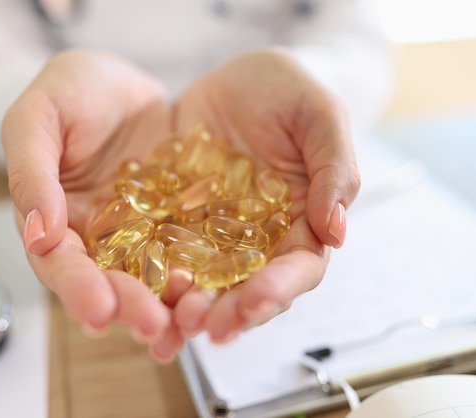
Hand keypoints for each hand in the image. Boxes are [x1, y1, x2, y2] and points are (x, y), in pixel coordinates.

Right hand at [1, 50, 184, 359]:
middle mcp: (99, 238)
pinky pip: (193, 252)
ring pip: (154, 277)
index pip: (61, 263)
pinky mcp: (180, 223)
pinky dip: (203, 275)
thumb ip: (31, 172)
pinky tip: (219, 294)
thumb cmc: (72, 91)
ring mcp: (143, 233)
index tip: (99, 310)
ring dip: (169, 306)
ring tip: (186, 326)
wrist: (126, 83)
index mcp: (56, 220)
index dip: (77, 288)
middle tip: (152, 326)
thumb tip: (38, 234)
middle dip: (130, 307)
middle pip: (111, 281)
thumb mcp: (38, 116)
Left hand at [171, 48, 360, 342]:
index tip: (257, 301)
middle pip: (249, 288)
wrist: (239, 78)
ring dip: (190, 304)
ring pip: (205, 280)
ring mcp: (215, 233)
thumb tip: (337, 230)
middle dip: (230, 311)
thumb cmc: (290, 93)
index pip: (298, 268)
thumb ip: (334, 169)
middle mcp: (258, 239)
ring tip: (172, 318)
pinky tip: (138, 286)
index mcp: (300, 222)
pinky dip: (154, 272)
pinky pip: (165, 250)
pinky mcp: (177, 220)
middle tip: (206, 324)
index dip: (280, 288)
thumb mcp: (320, 116)